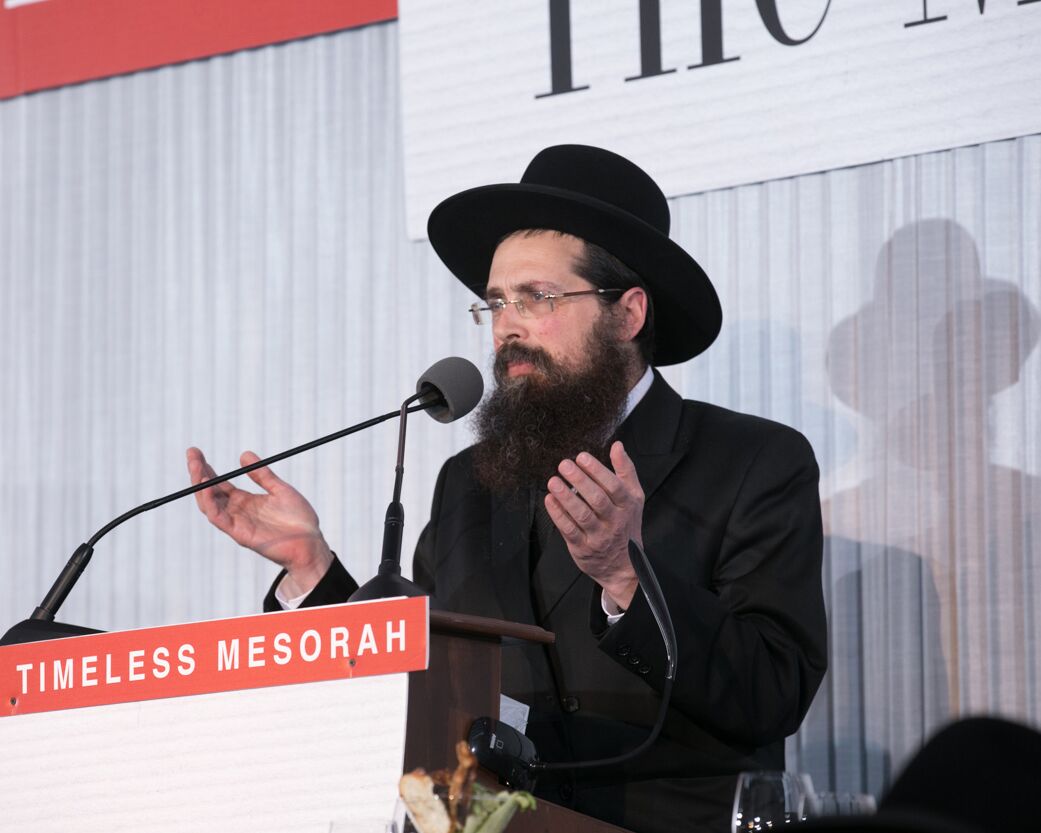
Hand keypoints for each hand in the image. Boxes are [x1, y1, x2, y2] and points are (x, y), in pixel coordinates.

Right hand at [186, 447, 332, 597]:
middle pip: (210, 491)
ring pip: (209, 504)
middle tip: (191, 453)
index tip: (196, 452)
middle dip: (198, 472)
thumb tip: (244, 454)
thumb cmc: (299, 519)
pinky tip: (207, 488)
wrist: (311, 542)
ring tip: (196, 466)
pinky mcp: (240, 534)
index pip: (219, 484)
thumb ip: (263, 475)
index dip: (207, 469)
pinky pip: (219, 519)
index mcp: (245, 502)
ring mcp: (237, 523)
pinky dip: (211, 504)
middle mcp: (237, 512)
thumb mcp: (280, 490)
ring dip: (200, 485)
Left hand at [545, 441, 643, 609]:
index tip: (582, 457)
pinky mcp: (582, 548)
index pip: (614, 486)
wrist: (623, 567)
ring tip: (553, 481)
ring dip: (566, 497)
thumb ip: (625, 471)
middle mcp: (615, 521)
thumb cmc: (626, 525)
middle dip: (580, 480)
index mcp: (627, 506)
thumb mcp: (633, 497)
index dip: (597, 471)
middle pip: (597, 499)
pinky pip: (569, 530)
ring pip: (582, 516)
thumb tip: (617, 446)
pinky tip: (549, 500)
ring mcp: (599, 536)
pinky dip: (558, 515)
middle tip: (564, 464)